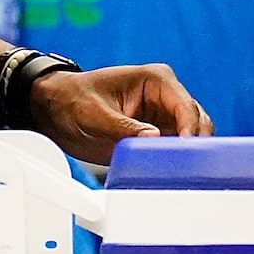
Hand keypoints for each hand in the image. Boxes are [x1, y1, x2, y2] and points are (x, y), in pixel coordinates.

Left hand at [29, 64, 211, 164]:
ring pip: (193, 137)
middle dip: (195, 144)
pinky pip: (177, 149)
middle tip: (186, 167)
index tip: (187, 150)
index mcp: (156, 79)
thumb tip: (154, 137)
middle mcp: (165, 96)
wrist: (55, 109)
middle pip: (197, 122)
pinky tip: (170, 174)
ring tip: (179, 173)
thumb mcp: (93, 114)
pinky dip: (177, 160)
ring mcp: (164, 115)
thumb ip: (122, 127)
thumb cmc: (71, 99)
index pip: (185, 106)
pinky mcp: (158, 133)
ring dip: (188, 154)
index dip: (191, 130)